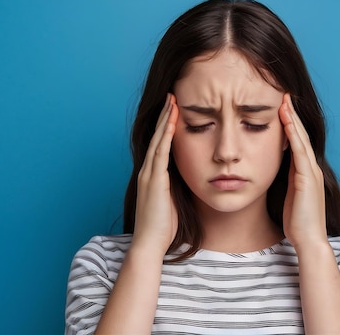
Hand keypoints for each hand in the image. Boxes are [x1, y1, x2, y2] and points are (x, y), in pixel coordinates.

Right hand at [132, 93, 179, 254]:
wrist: (150, 243)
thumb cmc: (164, 226)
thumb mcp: (174, 200)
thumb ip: (178, 185)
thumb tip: (192, 175)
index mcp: (153, 175)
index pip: (160, 144)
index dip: (167, 125)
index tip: (175, 109)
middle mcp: (148, 171)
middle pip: (158, 136)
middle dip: (166, 116)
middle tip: (172, 95)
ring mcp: (149, 174)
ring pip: (158, 140)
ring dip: (166, 119)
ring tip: (173, 100)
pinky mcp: (154, 180)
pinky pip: (161, 153)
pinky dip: (166, 136)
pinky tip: (172, 122)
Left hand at [279, 93, 327, 248]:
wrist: (309, 240)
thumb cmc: (297, 223)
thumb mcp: (290, 197)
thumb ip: (287, 182)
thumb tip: (275, 172)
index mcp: (305, 173)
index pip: (297, 142)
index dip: (290, 124)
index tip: (281, 108)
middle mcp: (311, 169)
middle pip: (300, 135)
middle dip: (292, 115)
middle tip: (284, 95)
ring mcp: (311, 172)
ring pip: (301, 139)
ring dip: (292, 119)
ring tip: (284, 101)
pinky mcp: (307, 178)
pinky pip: (299, 151)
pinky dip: (293, 134)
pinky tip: (286, 121)